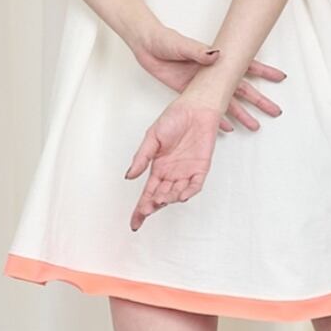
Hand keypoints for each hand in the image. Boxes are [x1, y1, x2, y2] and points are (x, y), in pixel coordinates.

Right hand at [124, 96, 220, 231]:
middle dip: (153, 206)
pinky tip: (181, 195)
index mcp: (158, 167)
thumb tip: (129, 176)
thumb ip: (142, 157)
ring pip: (176, 193)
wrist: (196, 107)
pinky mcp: (201, 167)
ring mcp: (186, 171)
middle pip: (160, 197)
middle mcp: (172, 173)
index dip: (141, 209)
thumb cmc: (174, 117)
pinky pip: (195, 185)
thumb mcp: (152, 137)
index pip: (148, 193)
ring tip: (161, 198)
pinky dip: (188, 192)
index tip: (134, 223)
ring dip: (169, 199)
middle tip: (147, 209)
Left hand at [132, 24, 285, 133]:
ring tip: (255, 125)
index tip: (280, 77)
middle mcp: (212, 74)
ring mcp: (202, 85)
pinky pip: (209, 110)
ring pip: (228, 103)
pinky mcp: (190, 93)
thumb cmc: (164, 41)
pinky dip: (219, 120)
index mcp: (214, 60)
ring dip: (242, 113)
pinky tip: (227, 128)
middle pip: (242, 89)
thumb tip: (217, 54)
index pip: (244, 65)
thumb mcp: (181, 45)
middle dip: (259, 99)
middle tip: (275, 110)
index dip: (263, 71)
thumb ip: (198, 51)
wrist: (146, 46)